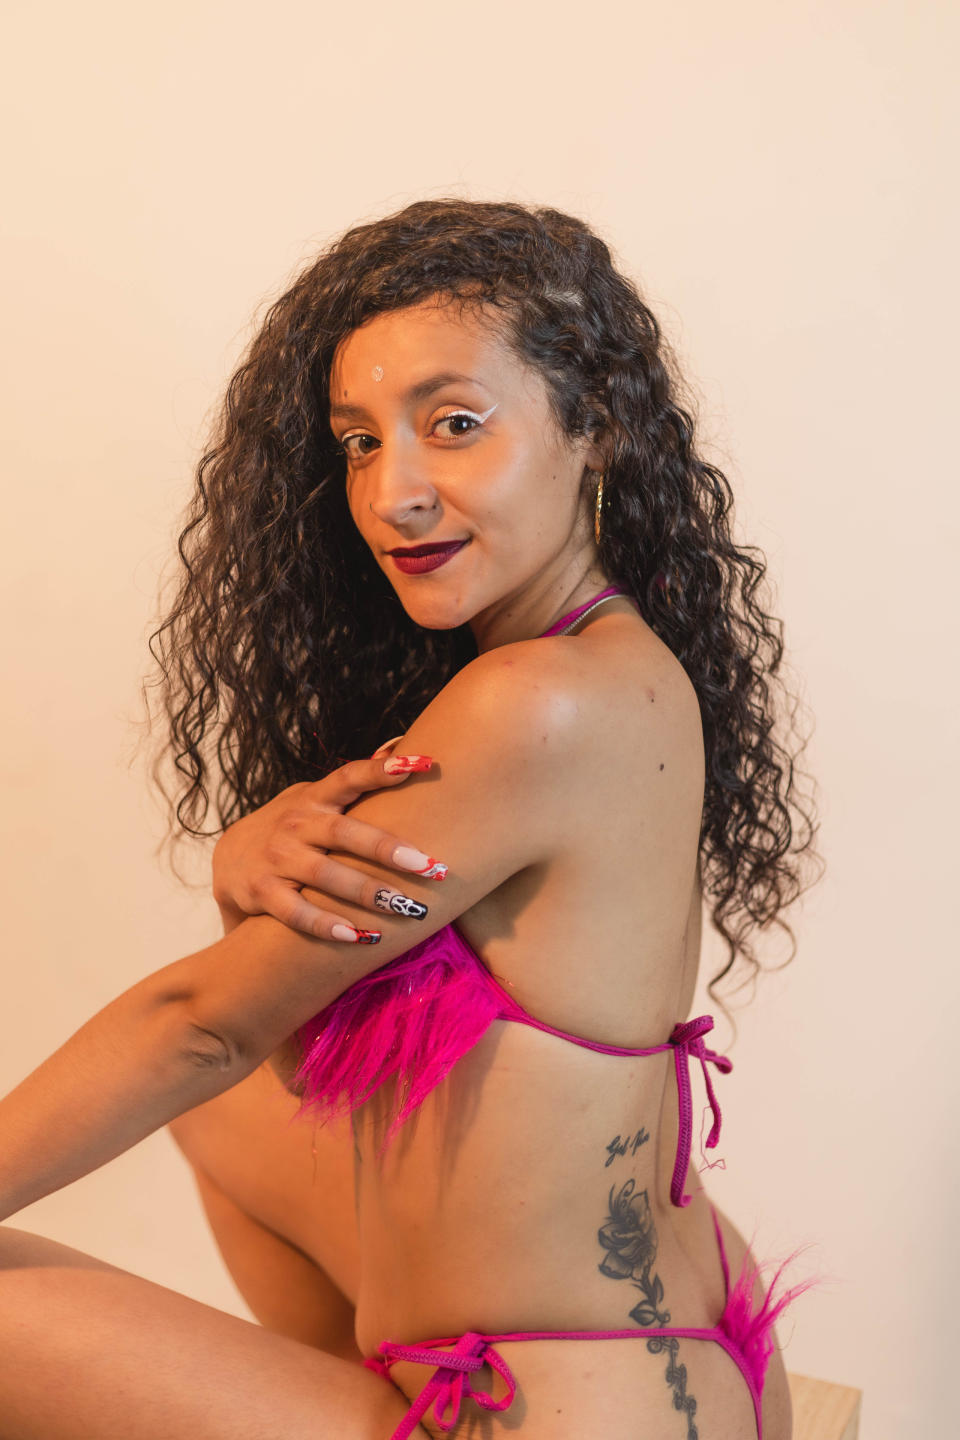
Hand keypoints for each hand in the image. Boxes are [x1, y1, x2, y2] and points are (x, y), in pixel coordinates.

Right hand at [211, 738, 447, 940]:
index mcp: (314, 799)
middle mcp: (296, 825)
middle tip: (429, 866)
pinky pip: (297, 913)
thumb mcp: (313, 799)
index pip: (348, 778)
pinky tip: (357, 936)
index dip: (381, 770)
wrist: (229, 859)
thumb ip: (353, 783)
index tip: (419, 765)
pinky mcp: (262, 892)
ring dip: (367, 893)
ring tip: (405, 908)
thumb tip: (400, 749)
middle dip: (387, 850)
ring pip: (326, 876)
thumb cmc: (291, 828)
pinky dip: (326, 925)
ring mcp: (277, 858)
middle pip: (345, 834)